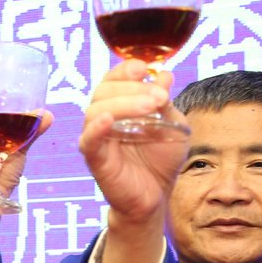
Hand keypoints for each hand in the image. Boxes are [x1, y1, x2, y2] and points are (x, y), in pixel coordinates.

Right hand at [78, 61, 186, 223]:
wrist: (156, 195)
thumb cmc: (161, 160)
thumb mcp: (173, 125)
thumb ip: (166, 102)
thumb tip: (164, 74)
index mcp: (119, 106)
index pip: (113, 79)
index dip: (124, 70)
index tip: (143, 68)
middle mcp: (104, 117)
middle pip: (103, 91)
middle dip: (132, 88)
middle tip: (160, 96)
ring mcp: (97, 138)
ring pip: (95, 111)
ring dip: (123, 104)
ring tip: (151, 107)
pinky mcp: (95, 158)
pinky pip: (88, 140)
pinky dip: (96, 128)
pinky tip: (109, 120)